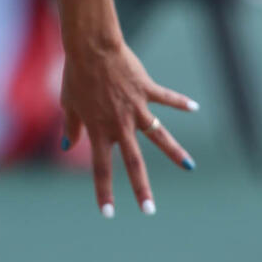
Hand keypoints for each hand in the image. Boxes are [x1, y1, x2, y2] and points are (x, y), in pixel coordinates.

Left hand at [61, 38, 197, 216]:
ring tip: (189, 167)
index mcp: (99, 129)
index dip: (104, 191)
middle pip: (134, 162)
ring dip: (175, 152)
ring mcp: (136, 108)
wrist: (90, 47)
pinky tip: (194, 107)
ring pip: (159, 136)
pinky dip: (180, 102)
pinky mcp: (147, 90)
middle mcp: (119, 123)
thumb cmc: (75, 74)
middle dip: (142, 188)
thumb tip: (66, 146)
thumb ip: (71, 126)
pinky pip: (167, 98)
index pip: (102, 167)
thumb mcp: (68, 102)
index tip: (108, 214)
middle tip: (150, 211)